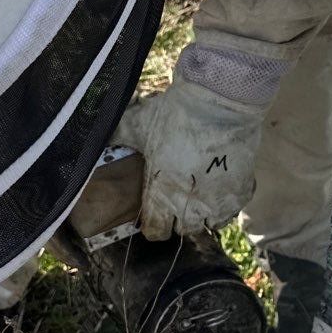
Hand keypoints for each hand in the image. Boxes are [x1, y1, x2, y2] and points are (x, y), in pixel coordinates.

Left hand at [115, 78, 263, 240]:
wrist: (219, 101)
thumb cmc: (175, 114)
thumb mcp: (139, 123)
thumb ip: (118, 136)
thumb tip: (92, 138)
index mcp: (161, 193)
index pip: (155, 231)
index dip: (153, 225)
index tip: (154, 215)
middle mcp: (188, 205)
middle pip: (182, 230)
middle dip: (177, 219)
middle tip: (178, 200)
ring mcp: (216, 201)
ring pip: (207, 225)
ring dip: (201, 215)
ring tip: (199, 199)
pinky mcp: (239, 193)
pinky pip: (230, 214)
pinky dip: (224, 208)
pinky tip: (219, 192)